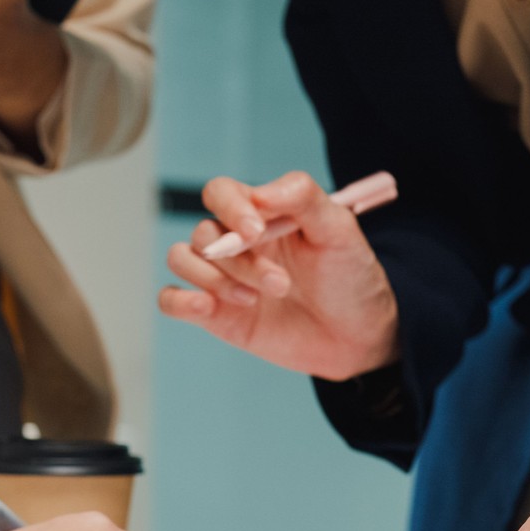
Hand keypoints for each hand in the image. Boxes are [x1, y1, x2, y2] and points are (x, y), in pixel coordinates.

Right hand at [160, 171, 401, 381]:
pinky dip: (178, 300)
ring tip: (255, 300)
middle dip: (240, 260)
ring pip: (182, 259)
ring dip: (215, 279)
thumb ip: (303, 198)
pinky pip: (170, 299)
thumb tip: (259, 193)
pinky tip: (207, 307)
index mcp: (261, 214)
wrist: (359, 337)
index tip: (257, 231)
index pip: (220, 192)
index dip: (230, 208)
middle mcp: (235, 243)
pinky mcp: (216, 315)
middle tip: (281, 285)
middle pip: (204, 233)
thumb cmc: (350, 278)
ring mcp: (223, 279)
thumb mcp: (339, 230)